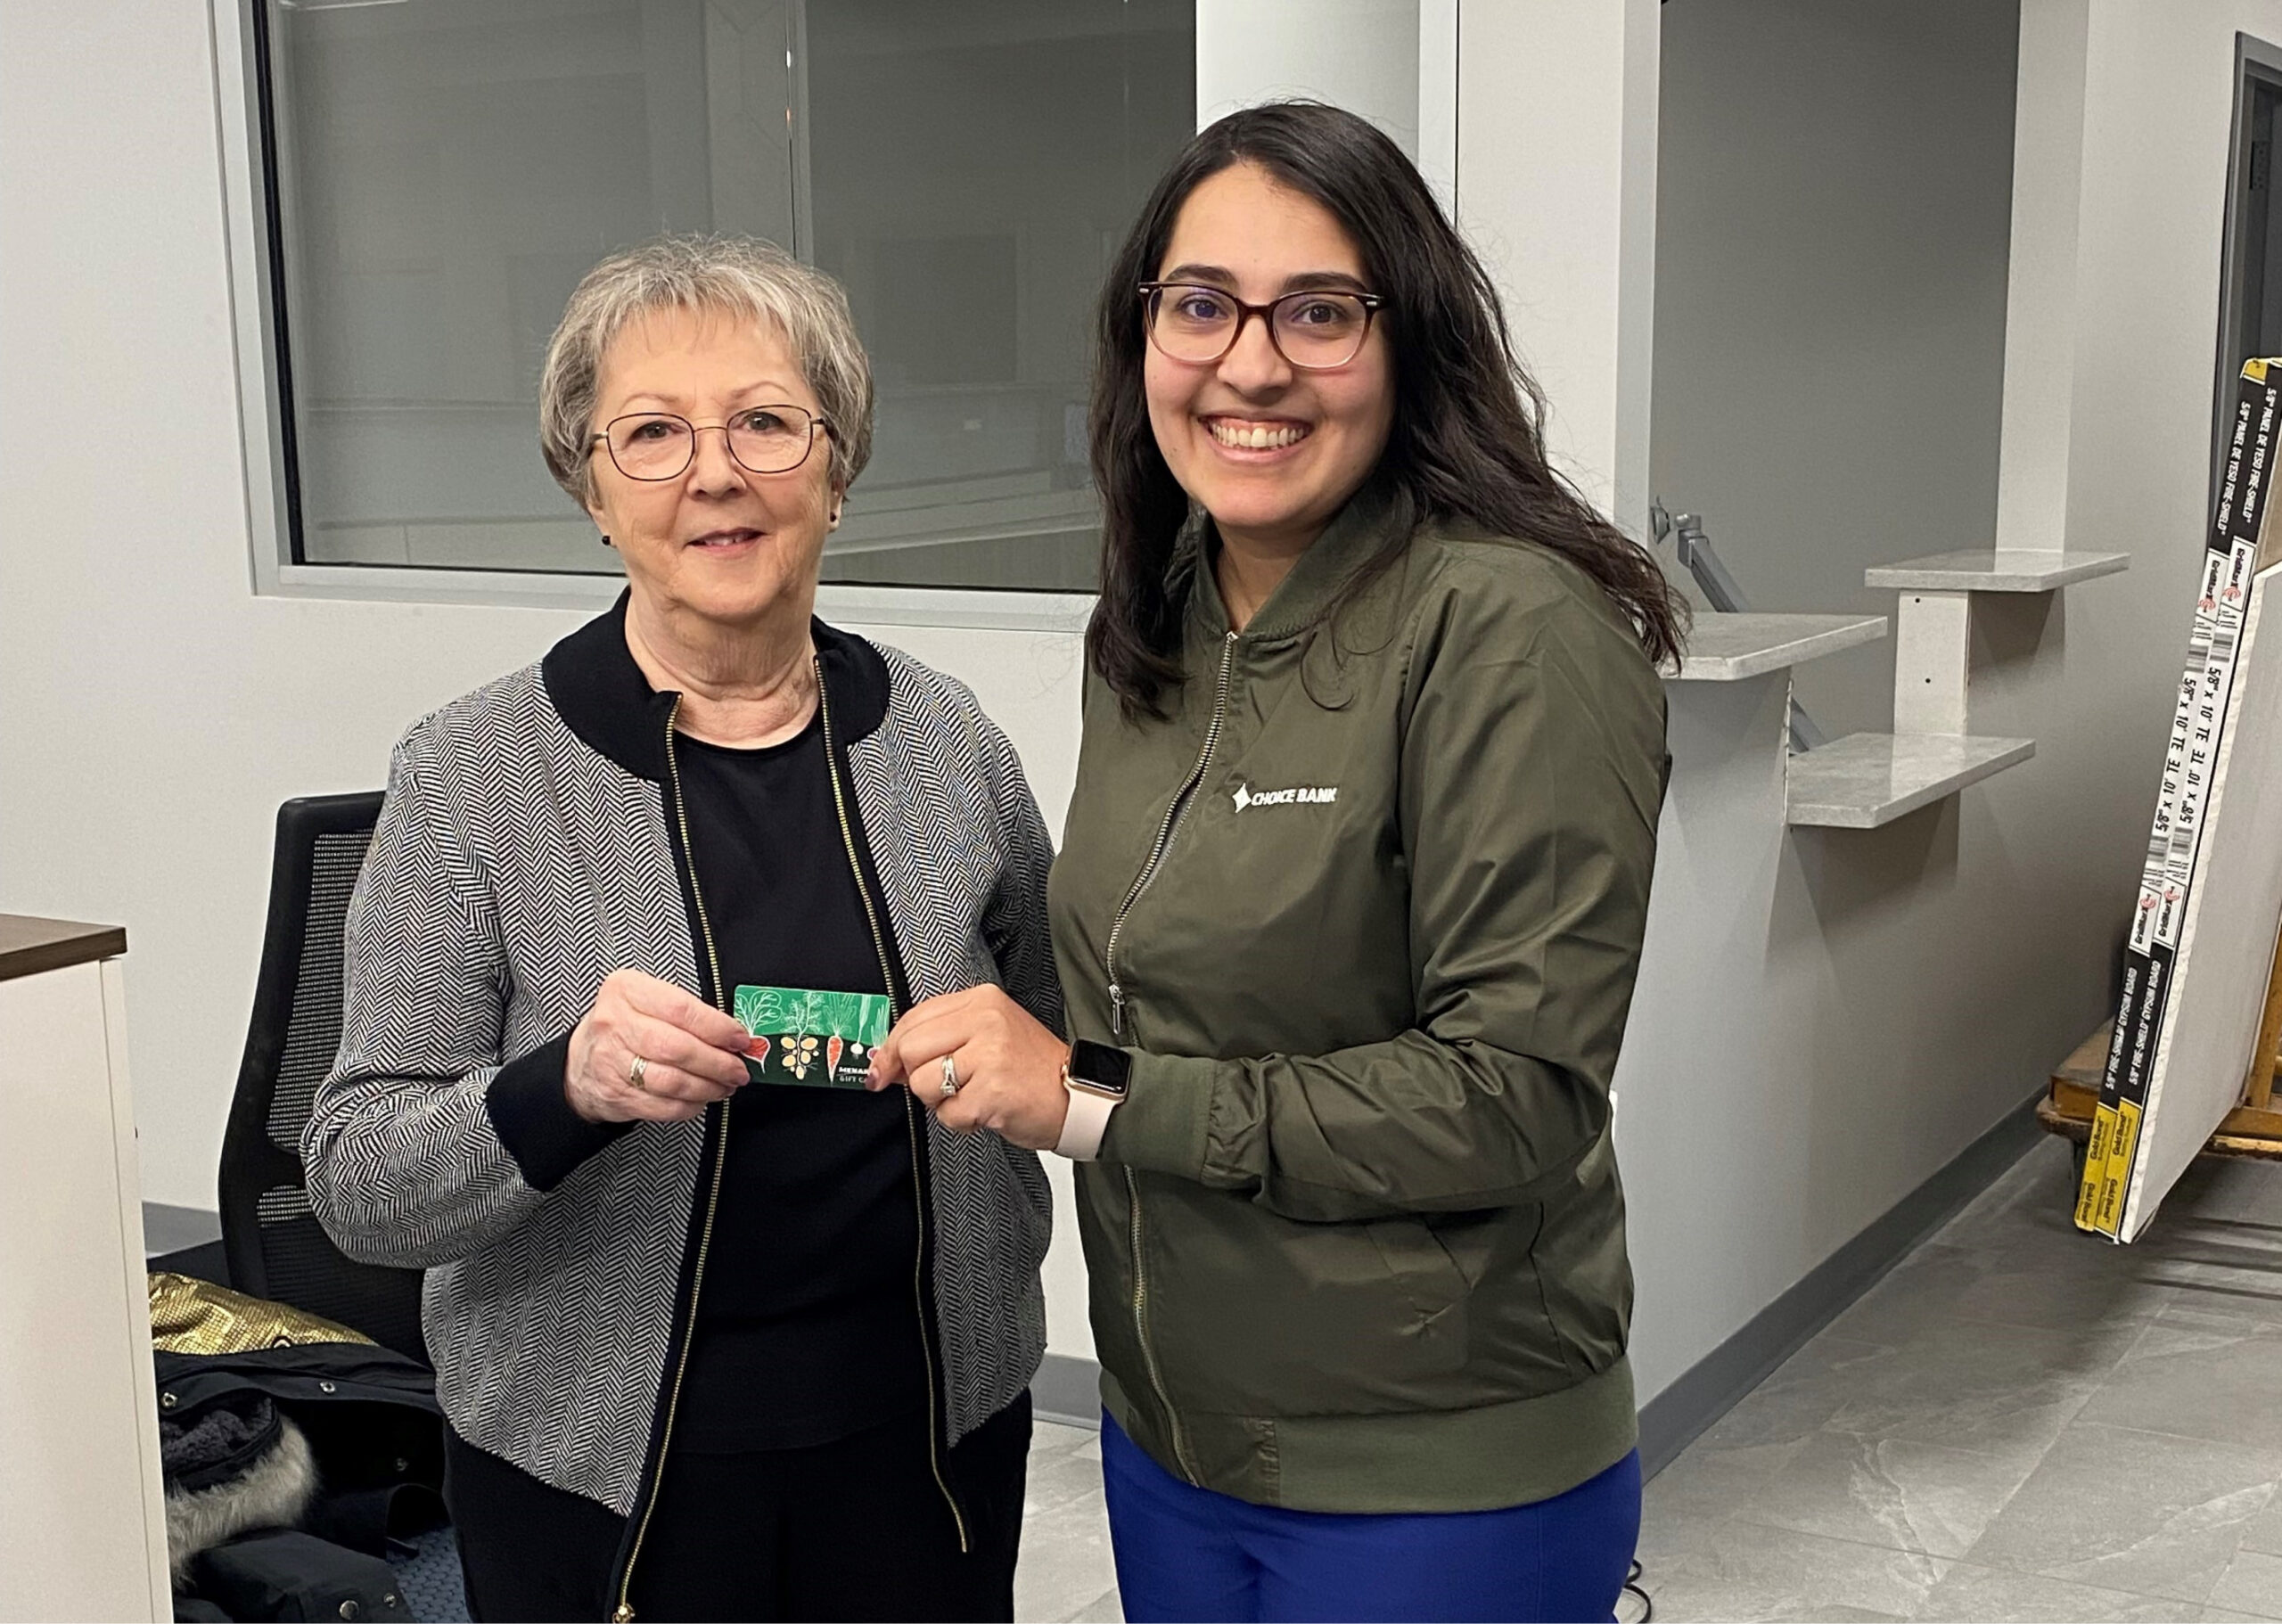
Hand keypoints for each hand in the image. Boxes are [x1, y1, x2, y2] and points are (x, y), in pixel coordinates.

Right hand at [566, 969, 753, 1123]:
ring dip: (708, 1087)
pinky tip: (700, 1098)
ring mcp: (611, 1062)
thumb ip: (687, 1012)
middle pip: (678, 1048)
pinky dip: (689, 1105)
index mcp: (626, 990)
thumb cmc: (624, 1026)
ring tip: (724, 1085)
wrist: (581, 1062)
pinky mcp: (616, 1094)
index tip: (739, 1039)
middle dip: (718, 1063)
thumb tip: (733, 1035)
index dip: (717, 1027)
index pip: (681, 1009)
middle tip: (738, 1069)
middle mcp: (615, 1024)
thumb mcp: (646, 1001)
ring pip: (673, 1081)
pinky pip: (663, 1106)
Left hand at [866, 986, 1070, 1150]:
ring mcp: (990, 1054)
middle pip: (910, 1049)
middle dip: (917, 1077)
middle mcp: (986, 1020)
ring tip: (973, 1095)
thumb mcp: (988, 1034)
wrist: (1077, 1096)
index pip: (913, 1018)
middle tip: (946, 1087)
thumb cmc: (1030, 1069)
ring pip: (923, 1083)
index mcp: (981, 1000)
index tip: (882, 1069)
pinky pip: (948, 1114)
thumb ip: (940, 1037)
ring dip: (941, 1101)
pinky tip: (986, 1110)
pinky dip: (961, 1121)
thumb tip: (884, 1061)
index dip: (891, 1048)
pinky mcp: (993, 1090)